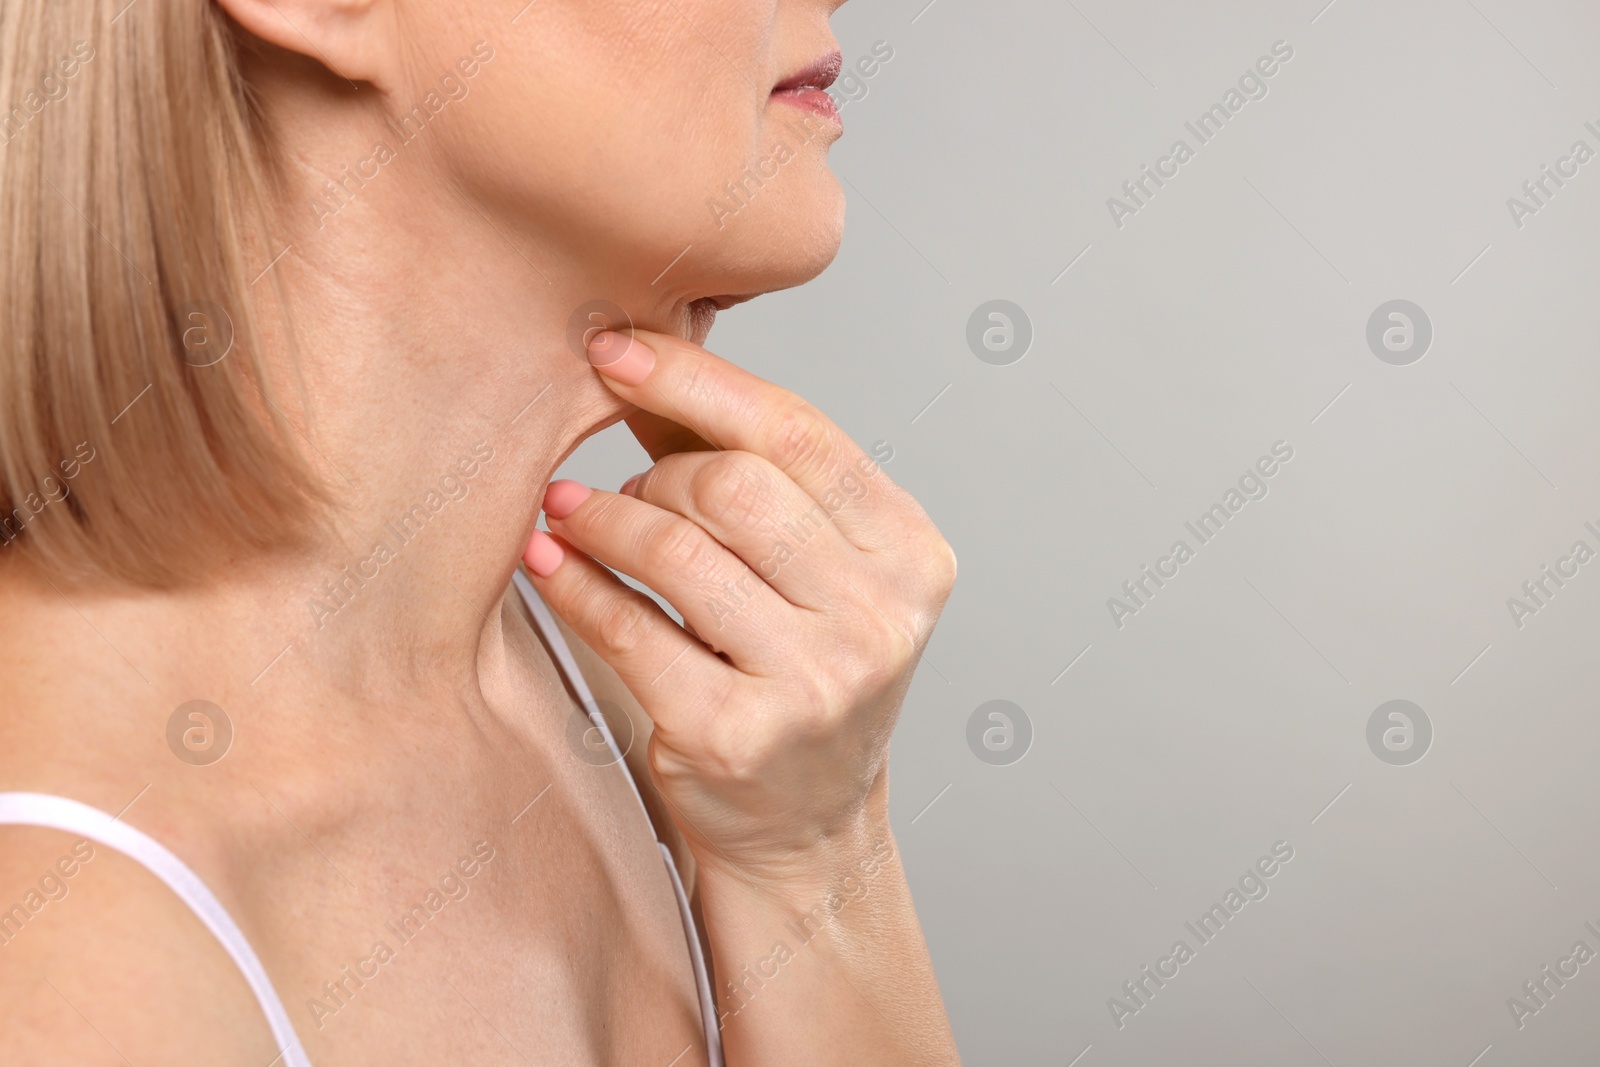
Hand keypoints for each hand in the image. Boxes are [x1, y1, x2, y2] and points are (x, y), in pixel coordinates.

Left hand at [522, 328, 955, 887]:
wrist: (805, 827)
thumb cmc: (797, 674)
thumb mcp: (807, 570)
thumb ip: (746, 469)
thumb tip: (644, 363)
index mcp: (912, 554)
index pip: (800, 432)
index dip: (696, 379)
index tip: (614, 349)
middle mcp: (881, 617)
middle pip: (736, 484)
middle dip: (656, 473)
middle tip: (620, 491)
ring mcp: (816, 682)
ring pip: (680, 551)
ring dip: (604, 519)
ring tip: (573, 516)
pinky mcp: (738, 735)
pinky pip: (630, 627)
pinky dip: (575, 583)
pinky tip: (549, 561)